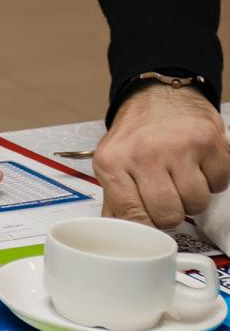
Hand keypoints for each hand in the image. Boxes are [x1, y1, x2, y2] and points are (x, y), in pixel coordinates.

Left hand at [95, 84, 229, 228]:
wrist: (159, 95)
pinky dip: (212, 181)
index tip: (151, 224)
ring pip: (196, 204)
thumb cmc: (137, 133)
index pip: (132, 217)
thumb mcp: (112, 162)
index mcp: (112, 162)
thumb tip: (120, 235)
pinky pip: (219, 185)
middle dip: (171, 213)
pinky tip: (197, 165)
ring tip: (180, 177)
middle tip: (167, 195)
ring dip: (192, 197)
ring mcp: (177, 147)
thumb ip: (115, 200)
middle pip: (169, 216)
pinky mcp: (208, 142)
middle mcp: (143, 153)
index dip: (146, 226)